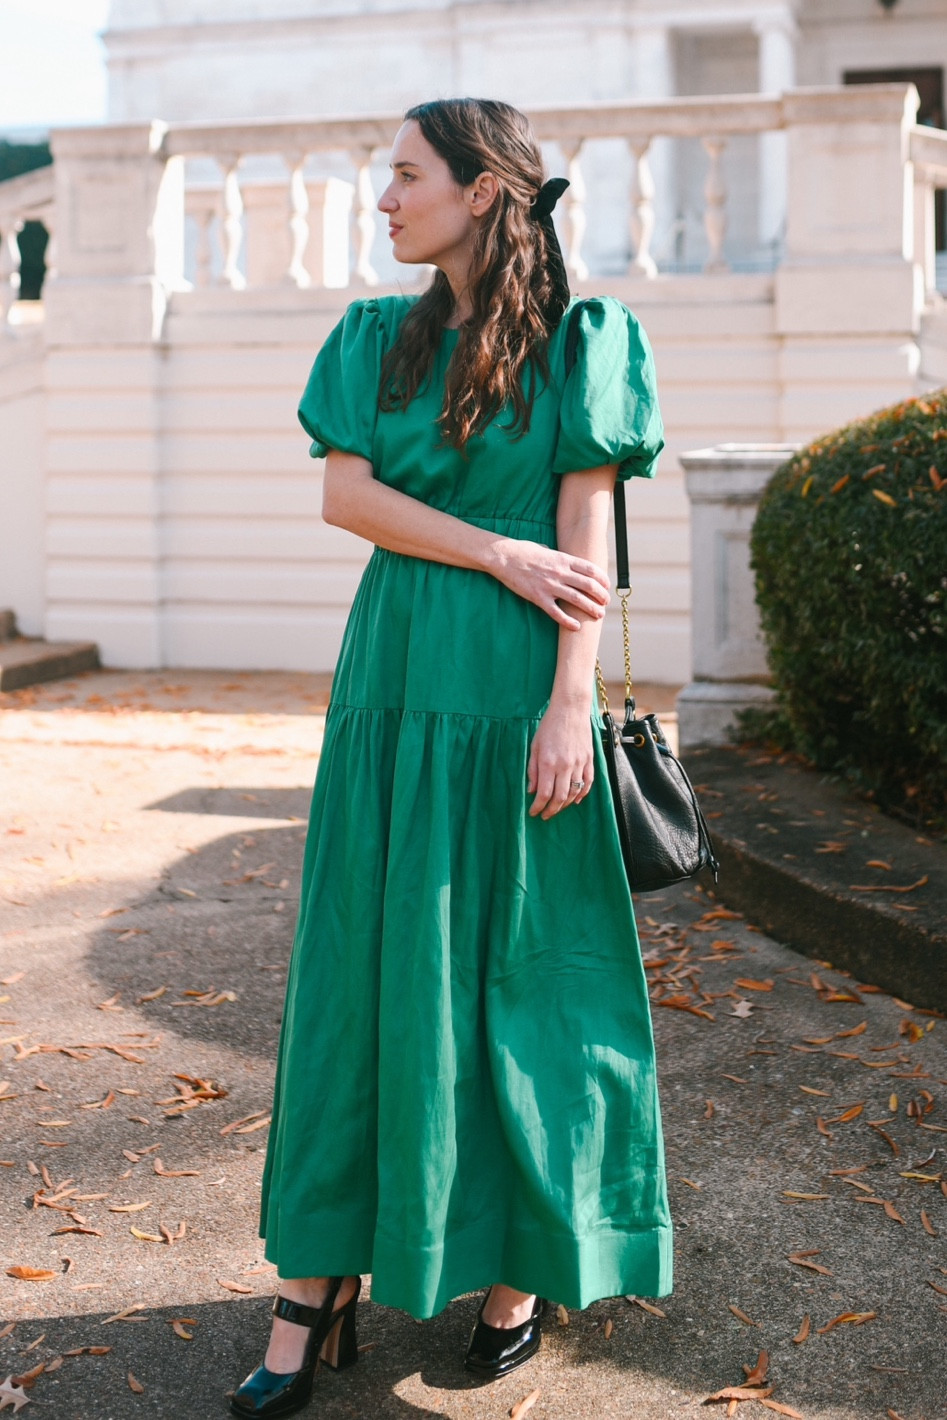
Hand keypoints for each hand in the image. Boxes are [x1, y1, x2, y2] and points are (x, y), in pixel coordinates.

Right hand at [491, 539, 608, 629]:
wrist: (503, 557)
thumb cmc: (523, 551)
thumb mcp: (545, 549)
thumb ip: (558, 557)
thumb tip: (565, 561)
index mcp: (563, 559)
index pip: (590, 570)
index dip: (602, 579)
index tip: (607, 586)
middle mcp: (560, 572)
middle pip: (588, 586)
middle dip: (601, 595)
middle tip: (605, 603)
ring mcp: (549, 586)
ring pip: (577, 600)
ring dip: (591, 608)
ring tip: (598, 615)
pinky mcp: (538, 597)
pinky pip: (556, 613)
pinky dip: (568, 621)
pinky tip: (577, 627)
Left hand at [527, 702, 594, 819]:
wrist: (570, 709)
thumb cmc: (549, 726)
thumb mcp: (534, 746)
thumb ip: (532, 770)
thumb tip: (531, 790)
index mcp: (548, 762)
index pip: (543, 793)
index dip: (538, 807)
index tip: (534, 812)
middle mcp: (565, 765)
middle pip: (560, 797)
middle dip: (551, 810)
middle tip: (545, 815)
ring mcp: (579, 763)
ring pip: (574, 793)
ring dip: (565, 805)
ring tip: (557, 808)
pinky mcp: (589, 760)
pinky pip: (588, 783)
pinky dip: (582, 795)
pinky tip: (575, 800)